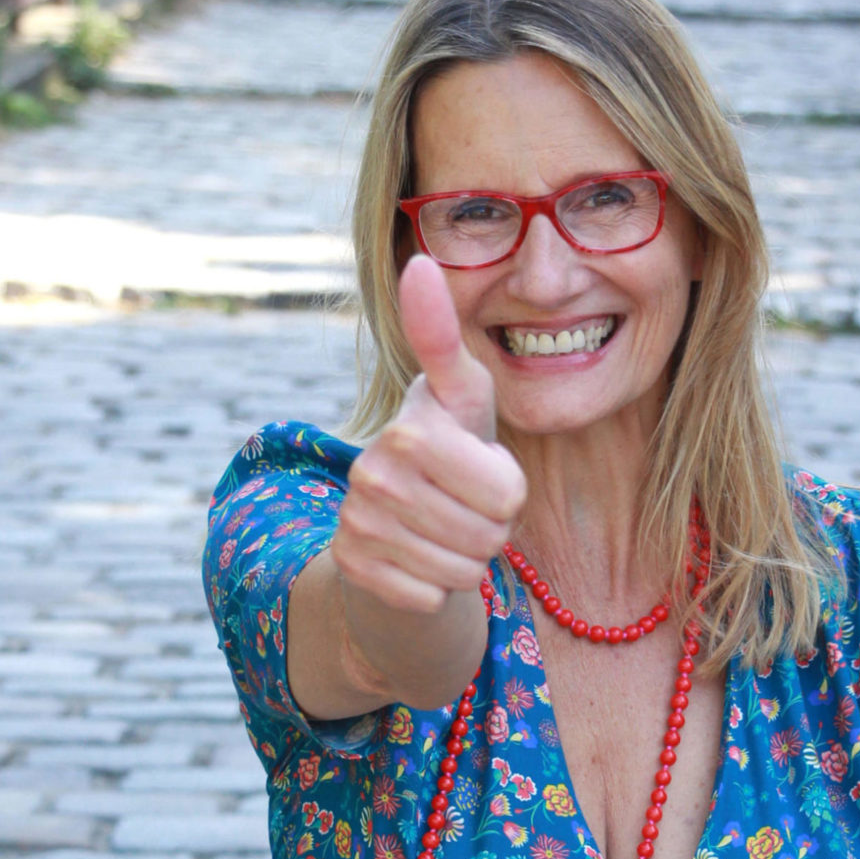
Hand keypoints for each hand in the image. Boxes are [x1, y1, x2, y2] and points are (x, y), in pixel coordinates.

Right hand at [331, 256, 526, 615]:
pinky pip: (430, 598)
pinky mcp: (352, 569)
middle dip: (490, 528)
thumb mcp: (460, 395)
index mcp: (409, 430)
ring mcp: (357, 524)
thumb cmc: (446, 448)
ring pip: (462, 570)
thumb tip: (420, 260)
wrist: (395, 521)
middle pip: (489, 535)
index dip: (507, 491)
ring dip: (466, 558)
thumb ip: (446, 337)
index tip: (477, 469)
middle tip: (463, 505)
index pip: (506, 492)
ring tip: (445, 528)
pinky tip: (418, 560)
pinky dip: (436, 589)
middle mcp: (372, 474)